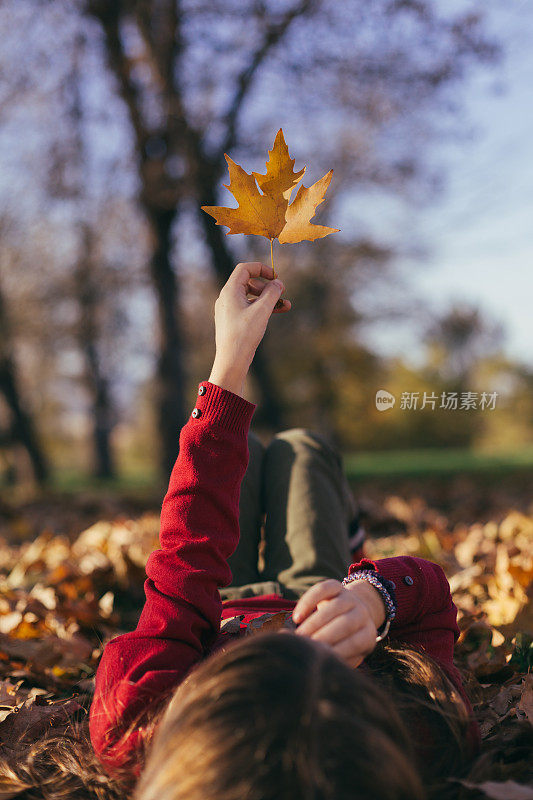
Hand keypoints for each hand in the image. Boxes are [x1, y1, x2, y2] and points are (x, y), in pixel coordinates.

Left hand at [208, 262, 290, 395]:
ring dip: (268, 299)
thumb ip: (272, 293)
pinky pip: (249, 308)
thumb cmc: (244, 334)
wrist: (232, 360)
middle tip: (282, 292)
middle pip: (249, 282)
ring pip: (251, 297)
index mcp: (230, 291)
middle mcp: (227, 298)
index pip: (245, 269)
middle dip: (267, 286)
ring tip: (286, 306)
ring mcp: (229, 310)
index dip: (261, 268)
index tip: (276, 276)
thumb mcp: (262, 310)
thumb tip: (278, 283)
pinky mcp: (233, 321)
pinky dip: (262, 308)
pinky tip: (277, 312)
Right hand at [290, 578, 385, 667]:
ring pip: (333, 607)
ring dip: (314, 623)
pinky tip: (297, 617)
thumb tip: (323, 666)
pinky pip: (322, 589)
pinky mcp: (336, 586)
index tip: (321, 660)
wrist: (353, 612)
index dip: (338, 651)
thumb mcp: (350, 653)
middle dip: (324, 636)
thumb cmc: (345, 642)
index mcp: (368, 634)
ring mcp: (349, 598)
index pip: (356, 642)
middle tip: (307, 647)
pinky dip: (308, 601)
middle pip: (345, 624)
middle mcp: (362, 614)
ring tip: (300, 636)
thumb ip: (340, 659)